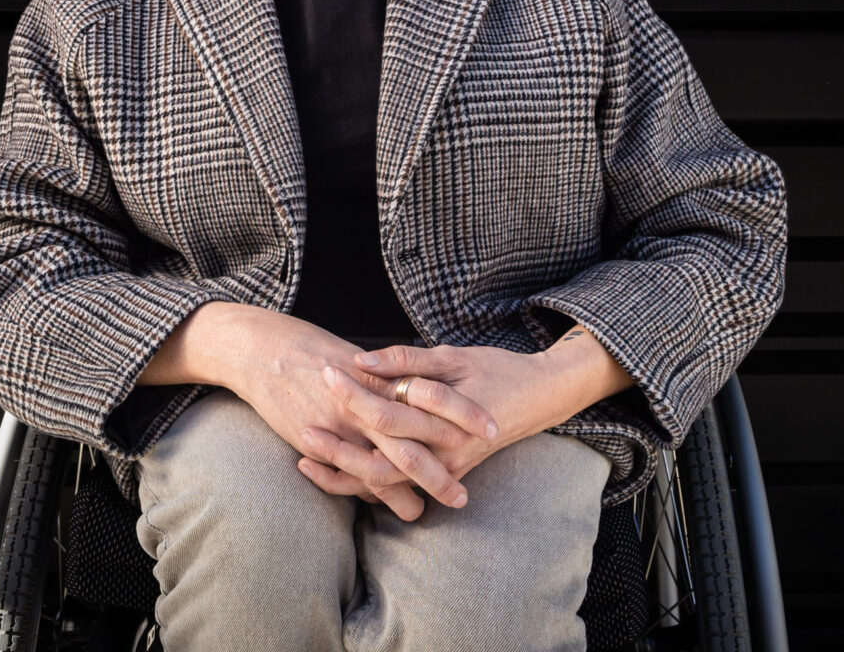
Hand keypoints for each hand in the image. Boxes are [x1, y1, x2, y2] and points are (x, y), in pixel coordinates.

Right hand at [191, 306, 494, 519]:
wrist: (262, 347)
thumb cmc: (310, 346)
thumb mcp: (355, 354)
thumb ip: (389, 371)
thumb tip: (418, 386)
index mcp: (380, 376)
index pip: (432, 398)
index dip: (462, 414)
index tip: (490, 427)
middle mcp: (363, 403)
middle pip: (412, 442)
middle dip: (440, 470)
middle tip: (463, 494)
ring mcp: (339, 426)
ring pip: (382, 468)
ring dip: (406, 492)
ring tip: (426, 511)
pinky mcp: (315, 440)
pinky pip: (347, 473)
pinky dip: (367, 492)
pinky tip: (381, 504)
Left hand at [298, 330, 631, 503]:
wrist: (542, 398)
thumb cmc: (498, 371)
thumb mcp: (454, 356)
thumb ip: (408, 360)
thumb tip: (362, 359)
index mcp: (444, 419)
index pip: (387, 410)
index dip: (352, 393)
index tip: (324, 372)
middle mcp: (442, 453)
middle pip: (378, 457)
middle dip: (336, 443)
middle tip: (301, 421)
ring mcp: (442, 469)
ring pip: (384, 484)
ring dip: (342, 473)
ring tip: (304, 456)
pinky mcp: (442, 474)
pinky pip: (397, 488)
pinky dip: (363, 484)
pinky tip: (333, 472)